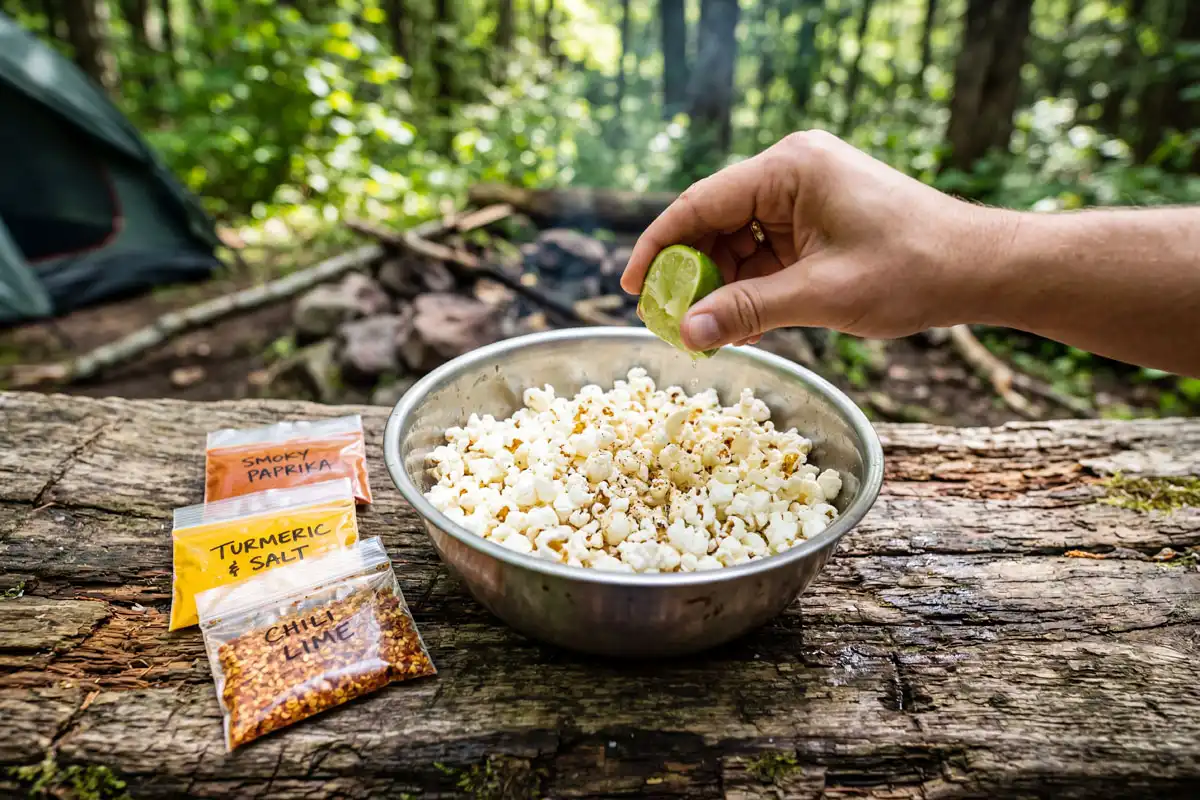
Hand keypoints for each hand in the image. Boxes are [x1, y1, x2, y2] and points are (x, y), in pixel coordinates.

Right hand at [621, 130, 1009, 350]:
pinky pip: (767, 249)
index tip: (631, 287)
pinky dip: (752, 284)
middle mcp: (792, 170)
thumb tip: (687, 335)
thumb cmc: (913, 270)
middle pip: (715, 220)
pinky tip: (740, 321)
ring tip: (704, 331)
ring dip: (722, 284)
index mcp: (789, 169)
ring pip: (739, 239)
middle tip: (666, 321)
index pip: (700, 203)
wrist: (981, 268)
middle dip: (690, 273)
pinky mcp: (819, 217)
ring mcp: (806, 193)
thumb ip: (748, 310)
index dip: (658, 246)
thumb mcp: (821, 295)